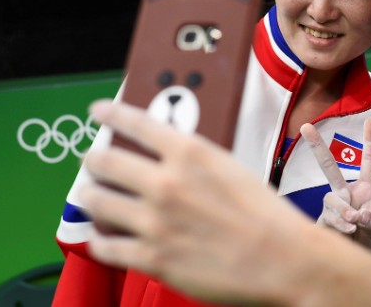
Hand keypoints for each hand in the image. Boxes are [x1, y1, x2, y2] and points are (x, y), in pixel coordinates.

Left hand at [78, 99, 317, 302]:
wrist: (283, 258)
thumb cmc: (265, 214)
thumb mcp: (231, 168)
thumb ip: (195, 161)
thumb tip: (167, 158)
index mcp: (190, 154)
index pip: (136, 122)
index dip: (110, 113)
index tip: (98, 112)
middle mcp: (166, 183)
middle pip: (104, 161)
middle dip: (93, 160)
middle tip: (93, 163)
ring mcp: (155, 222)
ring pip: (95, 201)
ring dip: (88, 196)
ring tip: (90, 197)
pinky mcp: (152, 257)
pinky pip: (105, 246)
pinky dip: (100, 239)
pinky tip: (104, 237)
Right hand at [300, 118, 370, 255]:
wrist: (360, 263)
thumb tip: (358, 214)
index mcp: (364, 190)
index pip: (368, 163)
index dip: (370, 142)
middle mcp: (345, 194)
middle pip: (329, 167)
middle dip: (317, 147)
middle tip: (306, 126)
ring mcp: (332, 208)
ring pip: (331, 198)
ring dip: (342, 208)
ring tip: (354, 223)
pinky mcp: (322, 223)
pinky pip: (327, 218)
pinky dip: (338, 223)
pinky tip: (348, 232)